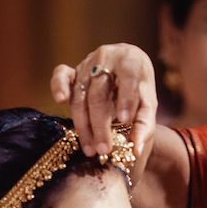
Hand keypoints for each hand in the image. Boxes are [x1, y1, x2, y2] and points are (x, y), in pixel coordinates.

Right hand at [51, 44, 157, 164]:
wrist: (127, 69)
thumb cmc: (139, 89)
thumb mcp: (148, 104)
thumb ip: (144, 124)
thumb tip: (136, 150)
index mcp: (130, 61)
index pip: (128, 77)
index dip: (125, 98)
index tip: (124, 120)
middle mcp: (106, 58)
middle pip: (98, 94)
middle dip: (100, 124)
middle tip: (105, 149)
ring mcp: (87, 63)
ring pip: (80, 95)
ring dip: (83, 125)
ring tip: (90, 149)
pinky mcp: (73, 70)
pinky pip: (61, 76)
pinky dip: (58, 86)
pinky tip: (60, 100)